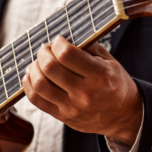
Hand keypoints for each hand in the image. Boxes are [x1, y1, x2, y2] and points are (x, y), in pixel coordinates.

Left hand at [22, 36, 142, 145]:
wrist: (122, 116)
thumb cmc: (114, 83)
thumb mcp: (110, 62)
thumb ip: (88, 47)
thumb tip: (64, 34)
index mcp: (100, 76)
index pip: (67, 54)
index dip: (57, 43)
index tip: (58, 40)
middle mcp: (85, 93)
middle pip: (50, 68)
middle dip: (43, 53)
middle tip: (45, 50)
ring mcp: (72, 107)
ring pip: (40, 85)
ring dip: (34, 68)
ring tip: (38, 62)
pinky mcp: (62, 116)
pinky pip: (36, 100)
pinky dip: (29, 84)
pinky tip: (33, 75)